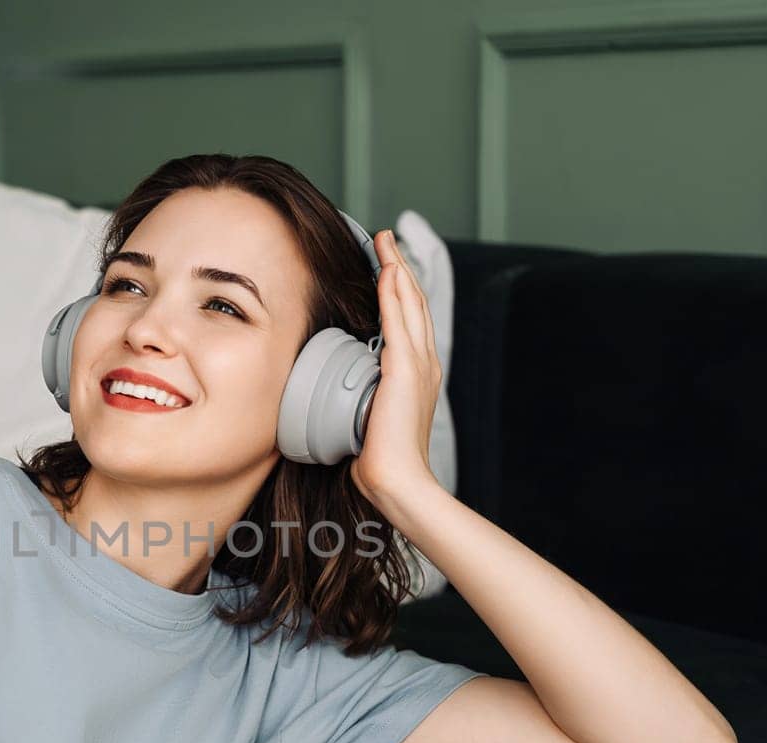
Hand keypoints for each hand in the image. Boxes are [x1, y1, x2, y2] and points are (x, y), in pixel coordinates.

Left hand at [349, 230, 444, 507]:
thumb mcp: (370, 419)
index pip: (409, 321)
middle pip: (413, 302)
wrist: (398, 480)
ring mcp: (418, 364)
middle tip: (386, 238)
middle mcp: (424, 363)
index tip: (384, 266)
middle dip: (399, 267)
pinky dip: (394, 292)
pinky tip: (387, 270)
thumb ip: (363, 397)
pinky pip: (399, 320)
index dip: (399, 290)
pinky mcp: (406, 369)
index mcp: (418, 374)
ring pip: (409, 303)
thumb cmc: (381, 460)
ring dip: (396, 269)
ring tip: (385, 241)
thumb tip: (341, 392)